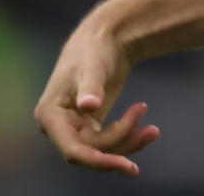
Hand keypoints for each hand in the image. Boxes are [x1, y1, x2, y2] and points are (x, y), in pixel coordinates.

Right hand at [34, 17, 159, 175]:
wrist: (106, 38)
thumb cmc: (95, 48)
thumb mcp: (94, 65)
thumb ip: (91, 86)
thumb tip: (88, 107)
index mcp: (50, 115)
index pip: (72, 150)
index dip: (99, 161)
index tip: (127, 165)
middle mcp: (58, 126)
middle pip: (91, 151)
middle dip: (122, 144)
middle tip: (152, 130)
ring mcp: (74, 127)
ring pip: (102, 150)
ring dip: (129, 142)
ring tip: (154, 130)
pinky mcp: (90, 126)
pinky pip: (109, 142)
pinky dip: (129, 137)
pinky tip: (149, 129)